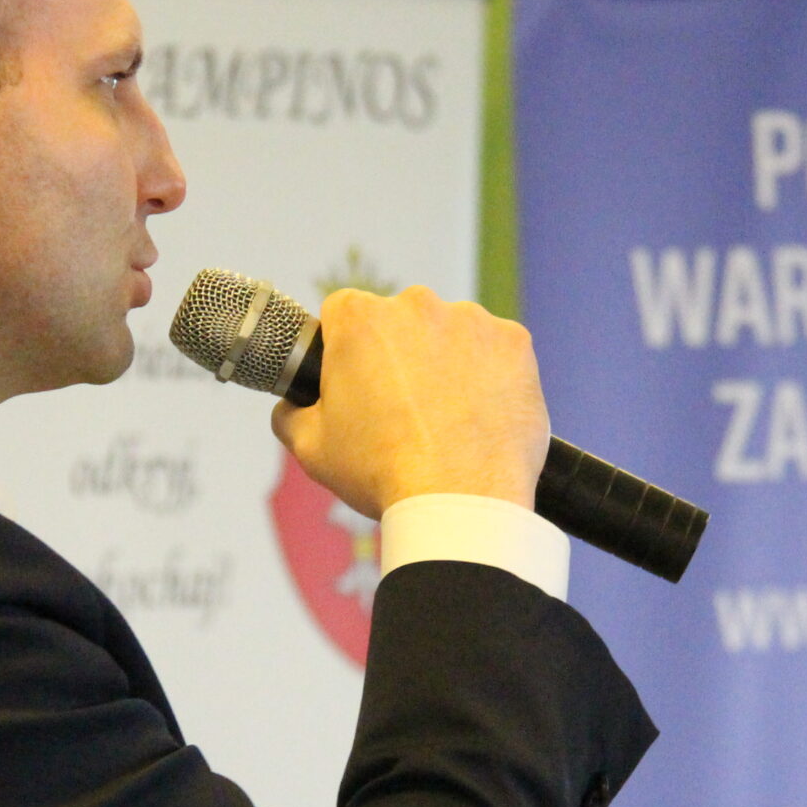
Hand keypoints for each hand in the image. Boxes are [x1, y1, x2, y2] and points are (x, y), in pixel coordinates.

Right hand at [271, 286, 549, 519]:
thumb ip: (290, 414)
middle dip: (398, 355)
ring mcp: (471, 320)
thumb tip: (291, 405)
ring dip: (446, 363)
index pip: (342, 313)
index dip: (346, 348)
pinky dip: (490, 376)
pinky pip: (496, 352)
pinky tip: (480, 415)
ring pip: (450, 334)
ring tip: (446, 419)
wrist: (460, 502)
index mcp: (359, 319)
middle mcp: (415, 304)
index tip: (357, 381)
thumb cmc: (382, 474)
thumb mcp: (311, 449)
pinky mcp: (515, 343)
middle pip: (400, 321)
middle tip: (402, 410)